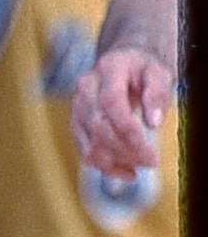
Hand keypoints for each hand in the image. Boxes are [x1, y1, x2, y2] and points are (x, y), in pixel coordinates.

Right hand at [71, 48, 174, 178]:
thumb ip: (157, 94)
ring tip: (140, 167)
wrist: (124, 64)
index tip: (149, 150)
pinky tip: (128, 173)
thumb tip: (153, 123)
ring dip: (116, 162)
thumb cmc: (144, 71)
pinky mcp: (77, 124)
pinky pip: (86, 152)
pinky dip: (107, 168)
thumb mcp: (159, 74)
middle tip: (152, 161)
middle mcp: (86, 87)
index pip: (110, 101)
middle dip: (126, 150)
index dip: (127, 129)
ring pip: (90, 143)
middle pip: (98, 126)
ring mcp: (78, 107)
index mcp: (108, 69)